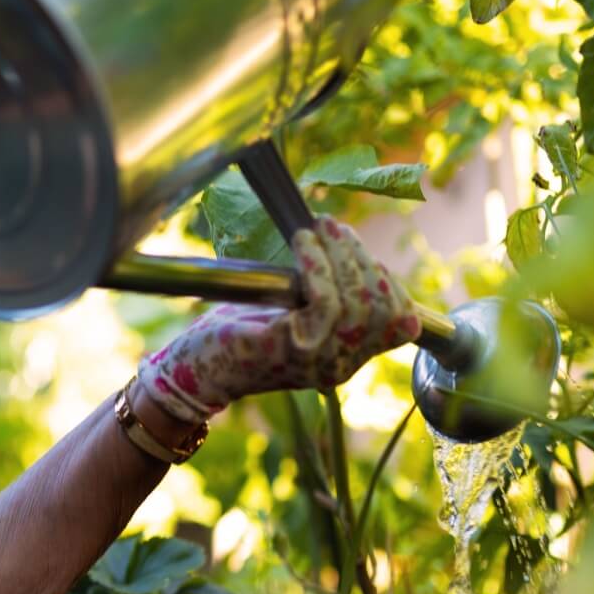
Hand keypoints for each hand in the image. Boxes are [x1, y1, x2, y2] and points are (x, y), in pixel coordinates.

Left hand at [137, 217, 419, 423]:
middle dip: (361, 259)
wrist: (195, 367)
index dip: (388, 282)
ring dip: (340, 256)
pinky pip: (326, 303)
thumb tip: (350, 248)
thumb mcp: (295, 311)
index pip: (398, 324)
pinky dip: (318, 265)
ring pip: (357, 303)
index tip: (356, 250)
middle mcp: (341, 366)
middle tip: (333, 227)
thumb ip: (328, 293)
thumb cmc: (241, 331)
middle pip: (382, 309)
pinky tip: (302, 243)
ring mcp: (321, 361)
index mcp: (347, 359)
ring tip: (318, 228)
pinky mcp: (295, 350)